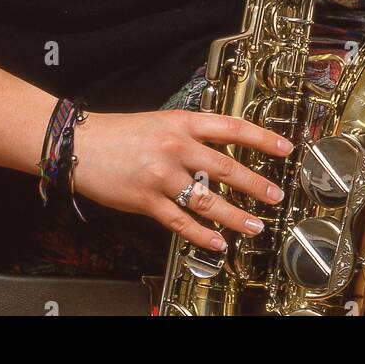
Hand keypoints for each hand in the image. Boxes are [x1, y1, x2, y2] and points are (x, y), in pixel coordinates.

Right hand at [71, 109, 293, 252]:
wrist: (79, 144)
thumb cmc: (119, 133)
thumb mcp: (160, 121)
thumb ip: (190, 134)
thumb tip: (222, 150)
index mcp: (182, 122)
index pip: (231, 128)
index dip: (262, 137)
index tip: (285, 147)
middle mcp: (176, 147)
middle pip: (227, 168)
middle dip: (257, 184)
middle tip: (276, 196)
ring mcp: (162, 175)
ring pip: (209, 200)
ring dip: (236, 215)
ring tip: (254, 225)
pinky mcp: (147, 200)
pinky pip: (181, 222)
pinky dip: (202, 235)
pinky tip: (218, 242)